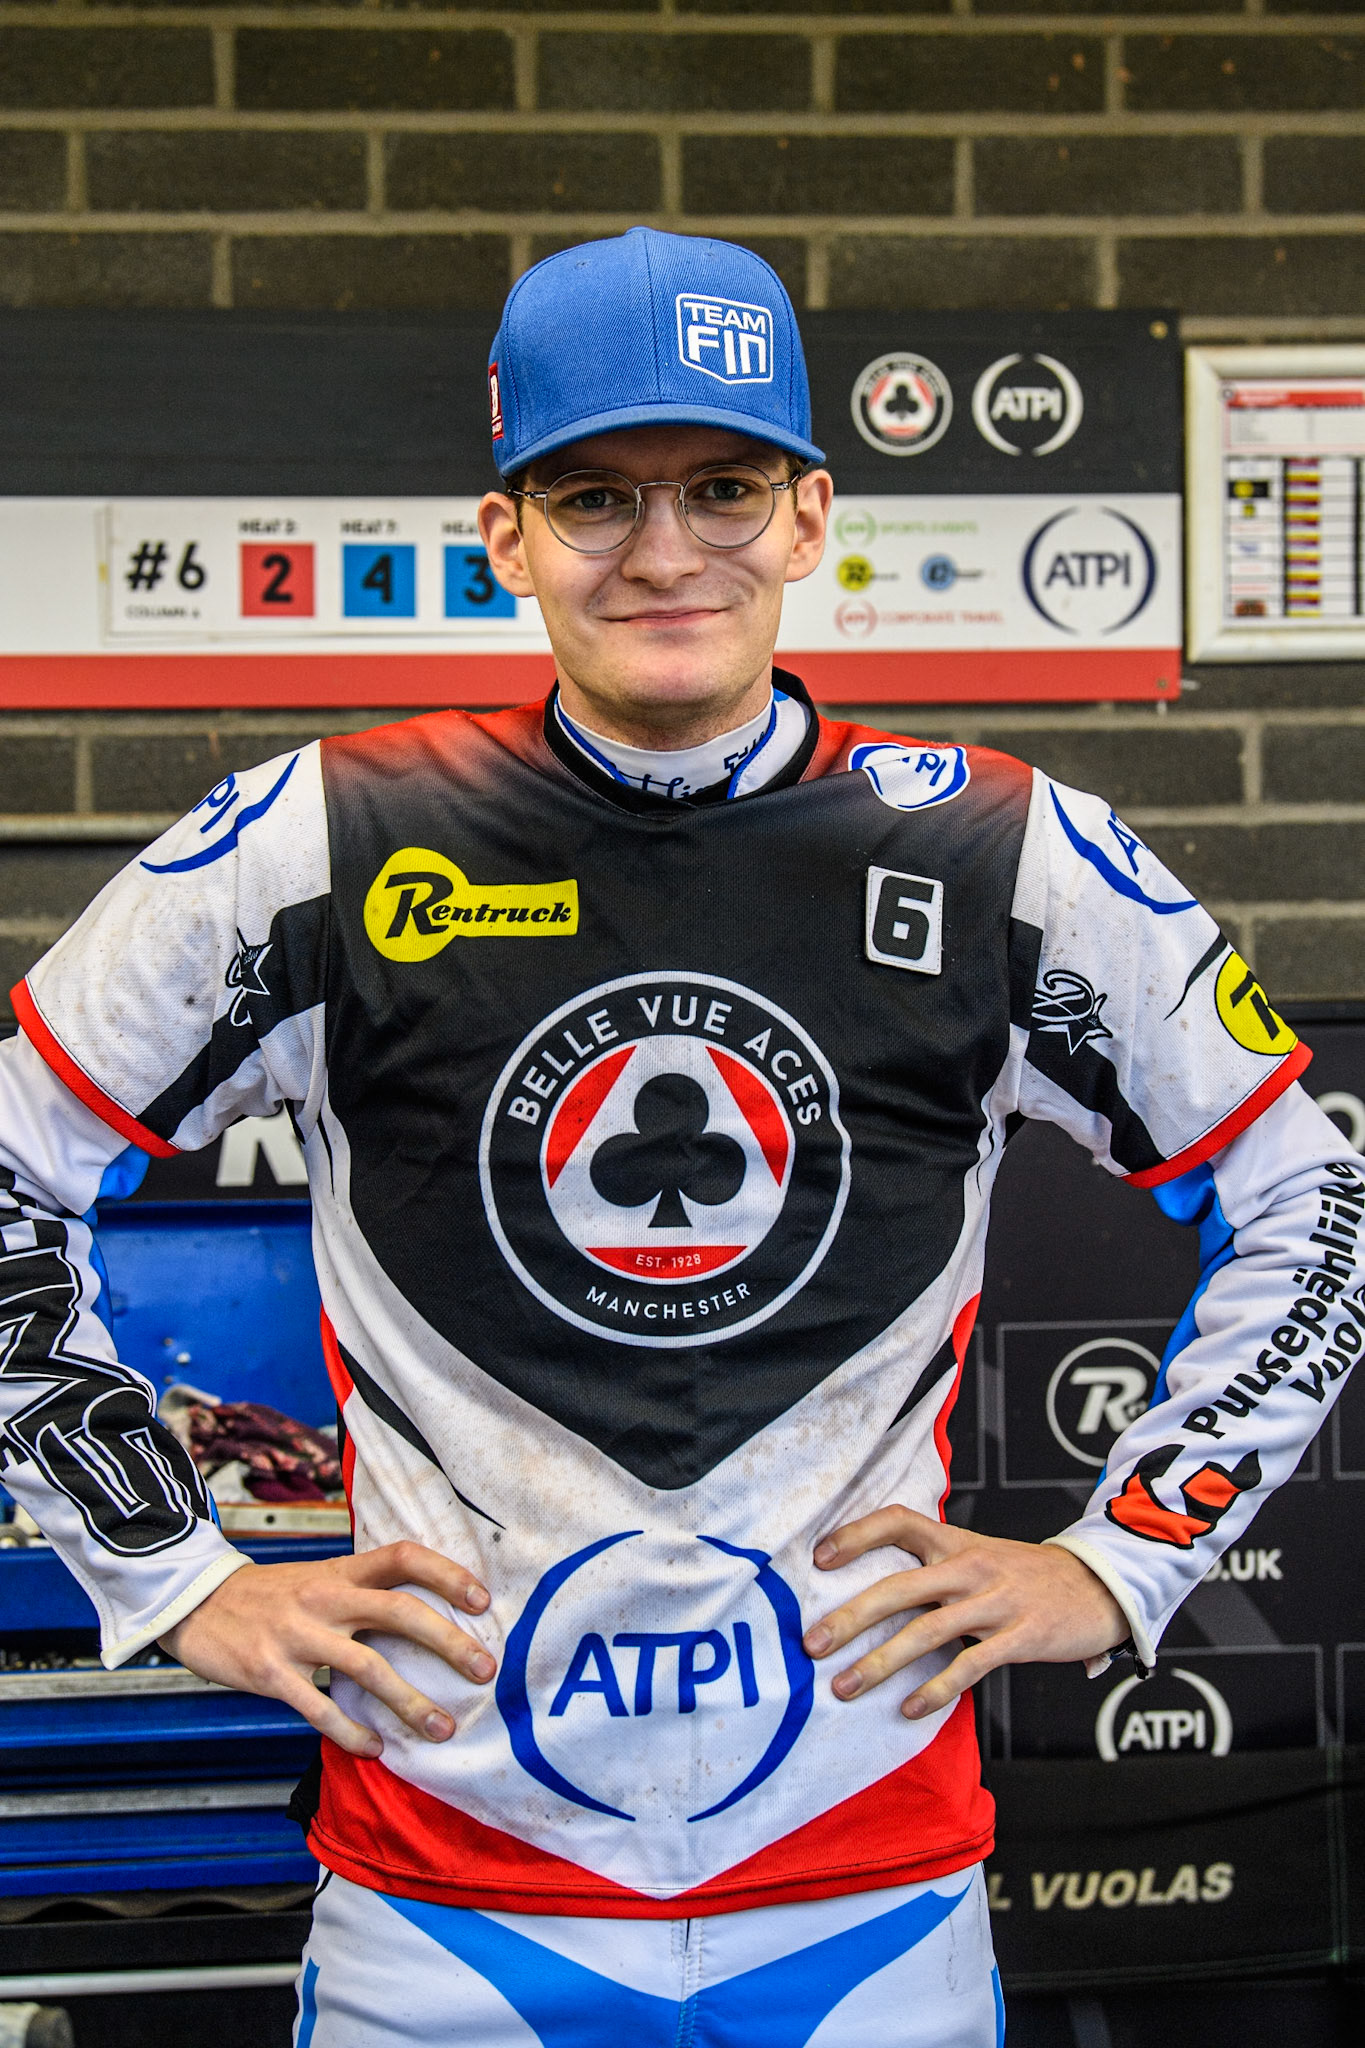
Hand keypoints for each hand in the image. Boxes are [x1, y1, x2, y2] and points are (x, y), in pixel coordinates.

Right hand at [160, 1542, 495, 1757]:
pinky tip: (376, 1749)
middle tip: (485, 1670)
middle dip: (448, 1642)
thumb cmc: (271, 1596)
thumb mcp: (318, 1578)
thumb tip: (423, 1622)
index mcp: (341, 1569)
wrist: (196, 1603)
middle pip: (399, 1612)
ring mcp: (298, 1634)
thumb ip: (362, 1594)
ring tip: (442, 1728)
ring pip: (368, 1668)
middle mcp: (325, 1597)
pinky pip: (321, 1708)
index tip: (483, 1600)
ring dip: (411, 1702)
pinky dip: (353, 1733)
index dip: (447, 1573)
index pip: (402, 1556)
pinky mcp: (271, 1673)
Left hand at [802, 1506, 1125, 1720]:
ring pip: (926, 1631)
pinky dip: (935, 1689)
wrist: (1097, 1587)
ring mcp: (995, 1602)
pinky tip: (907, 1708)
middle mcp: (970, 1567)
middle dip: (851, 1616)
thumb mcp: (979, 1556)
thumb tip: (873, 1594)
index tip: (819, 1558)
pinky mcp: (1020, 1637)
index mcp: (956, 1542)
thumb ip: (934, 1569)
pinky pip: (969, 1665)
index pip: (898, 1522)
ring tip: (844, 1687)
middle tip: (811, 1644)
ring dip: (880, 1662)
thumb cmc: (1025, 1576)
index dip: (857, 1534)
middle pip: (900, 1586)